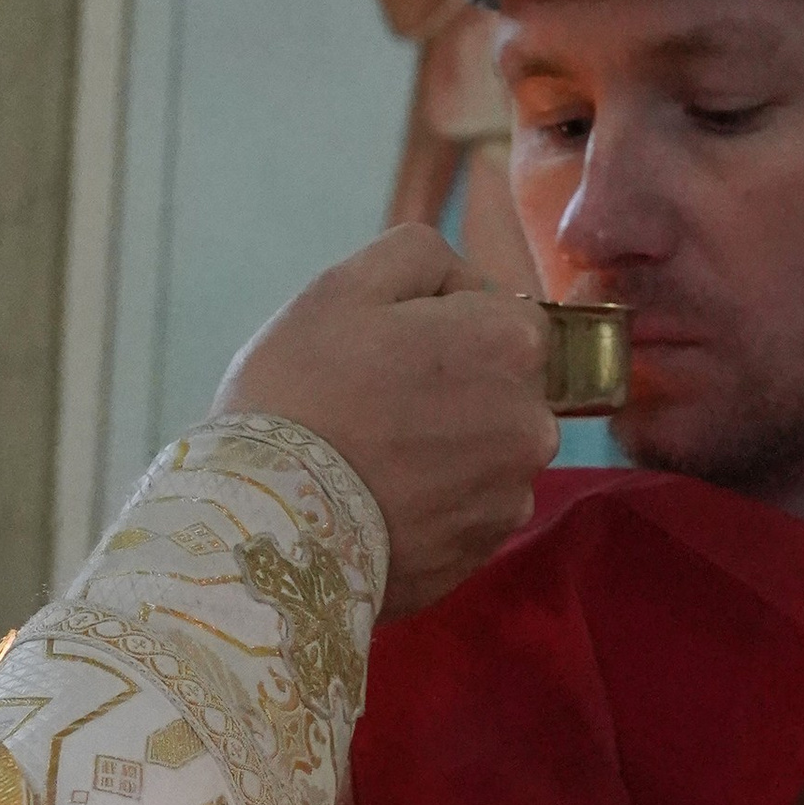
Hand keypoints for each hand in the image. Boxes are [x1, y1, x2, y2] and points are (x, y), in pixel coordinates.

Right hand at [214, 225, 555, 619]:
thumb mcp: (346, 285)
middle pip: (500, 385)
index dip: (442, 323)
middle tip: (373, 404)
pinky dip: (437, 501)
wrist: (268, 523)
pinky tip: (382, 500)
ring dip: (447, 446)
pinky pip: (469, 507)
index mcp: (512, 343)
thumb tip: (466, 283)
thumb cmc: (300, 392)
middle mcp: (535, 421)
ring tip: (373, 459)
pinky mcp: (487, 549)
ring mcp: (514, 494)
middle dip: (452, 385)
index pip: (499, 313)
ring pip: (486, 449)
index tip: (385, 348)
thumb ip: (422, 255)